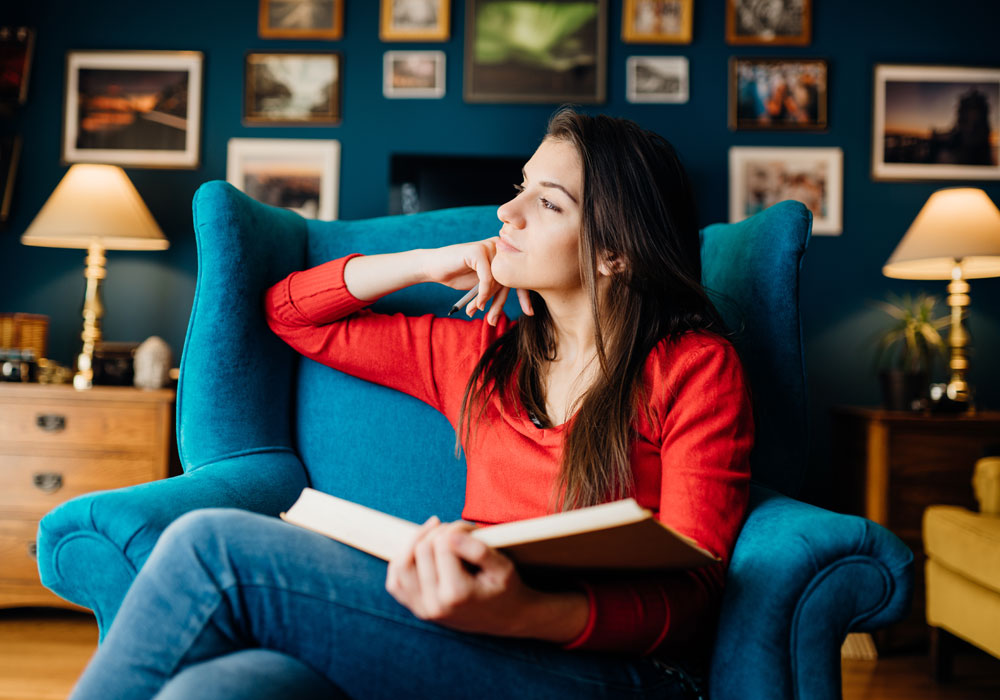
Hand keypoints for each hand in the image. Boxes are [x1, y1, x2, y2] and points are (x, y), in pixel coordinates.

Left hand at [385, 517, 538, 636]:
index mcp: (456, 594)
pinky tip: (419, 552)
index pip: (442, 544)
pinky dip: (402, 562)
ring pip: (401, 565)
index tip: (472, 529)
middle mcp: (434, 605)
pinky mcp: (417, 609)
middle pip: (421, 549)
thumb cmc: (506, 589)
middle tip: (459, 531)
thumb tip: (450, 534)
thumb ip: (478, 550)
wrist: (506, 618)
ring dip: (416, 542)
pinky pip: (395, 582)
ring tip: (436, 534)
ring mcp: (423, 609)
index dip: (457, 528)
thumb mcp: (504, 568)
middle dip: (439, 532)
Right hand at [420, 239, 533, 324]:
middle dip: (500, 303)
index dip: (525, 295)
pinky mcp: (478, 250)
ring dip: (487, 300)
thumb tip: (526, 306)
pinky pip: (488, 278)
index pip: (520, 275)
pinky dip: (482, 294)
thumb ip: (500, 287)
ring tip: (475, 309)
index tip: (529, 312)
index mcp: (504, 253)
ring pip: (499, 280)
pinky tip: (476, 303)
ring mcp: (490, 246)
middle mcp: (500, 247)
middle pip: (510, 279)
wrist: (433, 267)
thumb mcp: (483, 285)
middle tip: (492, 320)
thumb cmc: (458, 275)